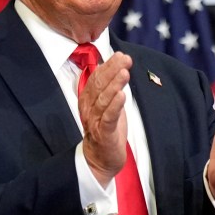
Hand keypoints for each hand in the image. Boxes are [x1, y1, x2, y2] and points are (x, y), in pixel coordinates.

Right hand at [79, 51, 131, 187]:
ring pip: (104, 100)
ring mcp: (95, 121)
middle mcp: (88, 108)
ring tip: (124, 73)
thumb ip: (109, 88)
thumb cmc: (106, 130)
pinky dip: (115, 106)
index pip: (96, 78)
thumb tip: (116, 66)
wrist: (100, 159)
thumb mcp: (107, 105)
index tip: (120, 55)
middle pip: (99, 86)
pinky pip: (108, 118)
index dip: (107, 66)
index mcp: (88, 100)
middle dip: (113, 70)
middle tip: (125, 59)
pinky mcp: (103, 134)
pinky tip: (122, 95)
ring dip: (114, 85)